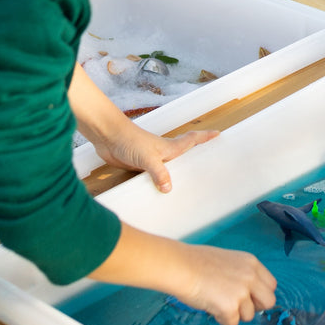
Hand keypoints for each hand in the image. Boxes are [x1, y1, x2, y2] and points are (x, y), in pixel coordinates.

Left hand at [93, 125, 218, 192]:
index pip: (191, 140)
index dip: (205, 137)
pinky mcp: (139, 166)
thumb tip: (169, 189)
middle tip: (208, 158)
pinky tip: (158, 191)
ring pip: (168, 166)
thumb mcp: (147, 158)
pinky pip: (153, 176)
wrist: (107, 136)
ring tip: (187, 181)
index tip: (218, 133)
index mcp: (169, 147)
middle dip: (195, 154)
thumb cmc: (129, 141)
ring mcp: (151, 159)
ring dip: (176, 171)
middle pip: (183, 152)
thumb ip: (159, 173)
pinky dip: (158, 182)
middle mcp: (162, 153)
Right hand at [167, 242, 277, 324]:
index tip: (248, 297)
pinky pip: (232, 323)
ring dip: (234, 313)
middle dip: (255, 307)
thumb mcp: (227, 260)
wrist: (179, 266)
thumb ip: (242, 274)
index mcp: (251, 263)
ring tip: (215, 300)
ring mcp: (242, 292)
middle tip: (237, 305)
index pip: (271, 285)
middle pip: (269, 302)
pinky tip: (210, 306)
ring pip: (249, 315)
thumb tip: (248, 292)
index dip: (259, 294)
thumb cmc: (195, 262)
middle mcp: (251, 277)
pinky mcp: (230, 307)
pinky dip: (221, 319)